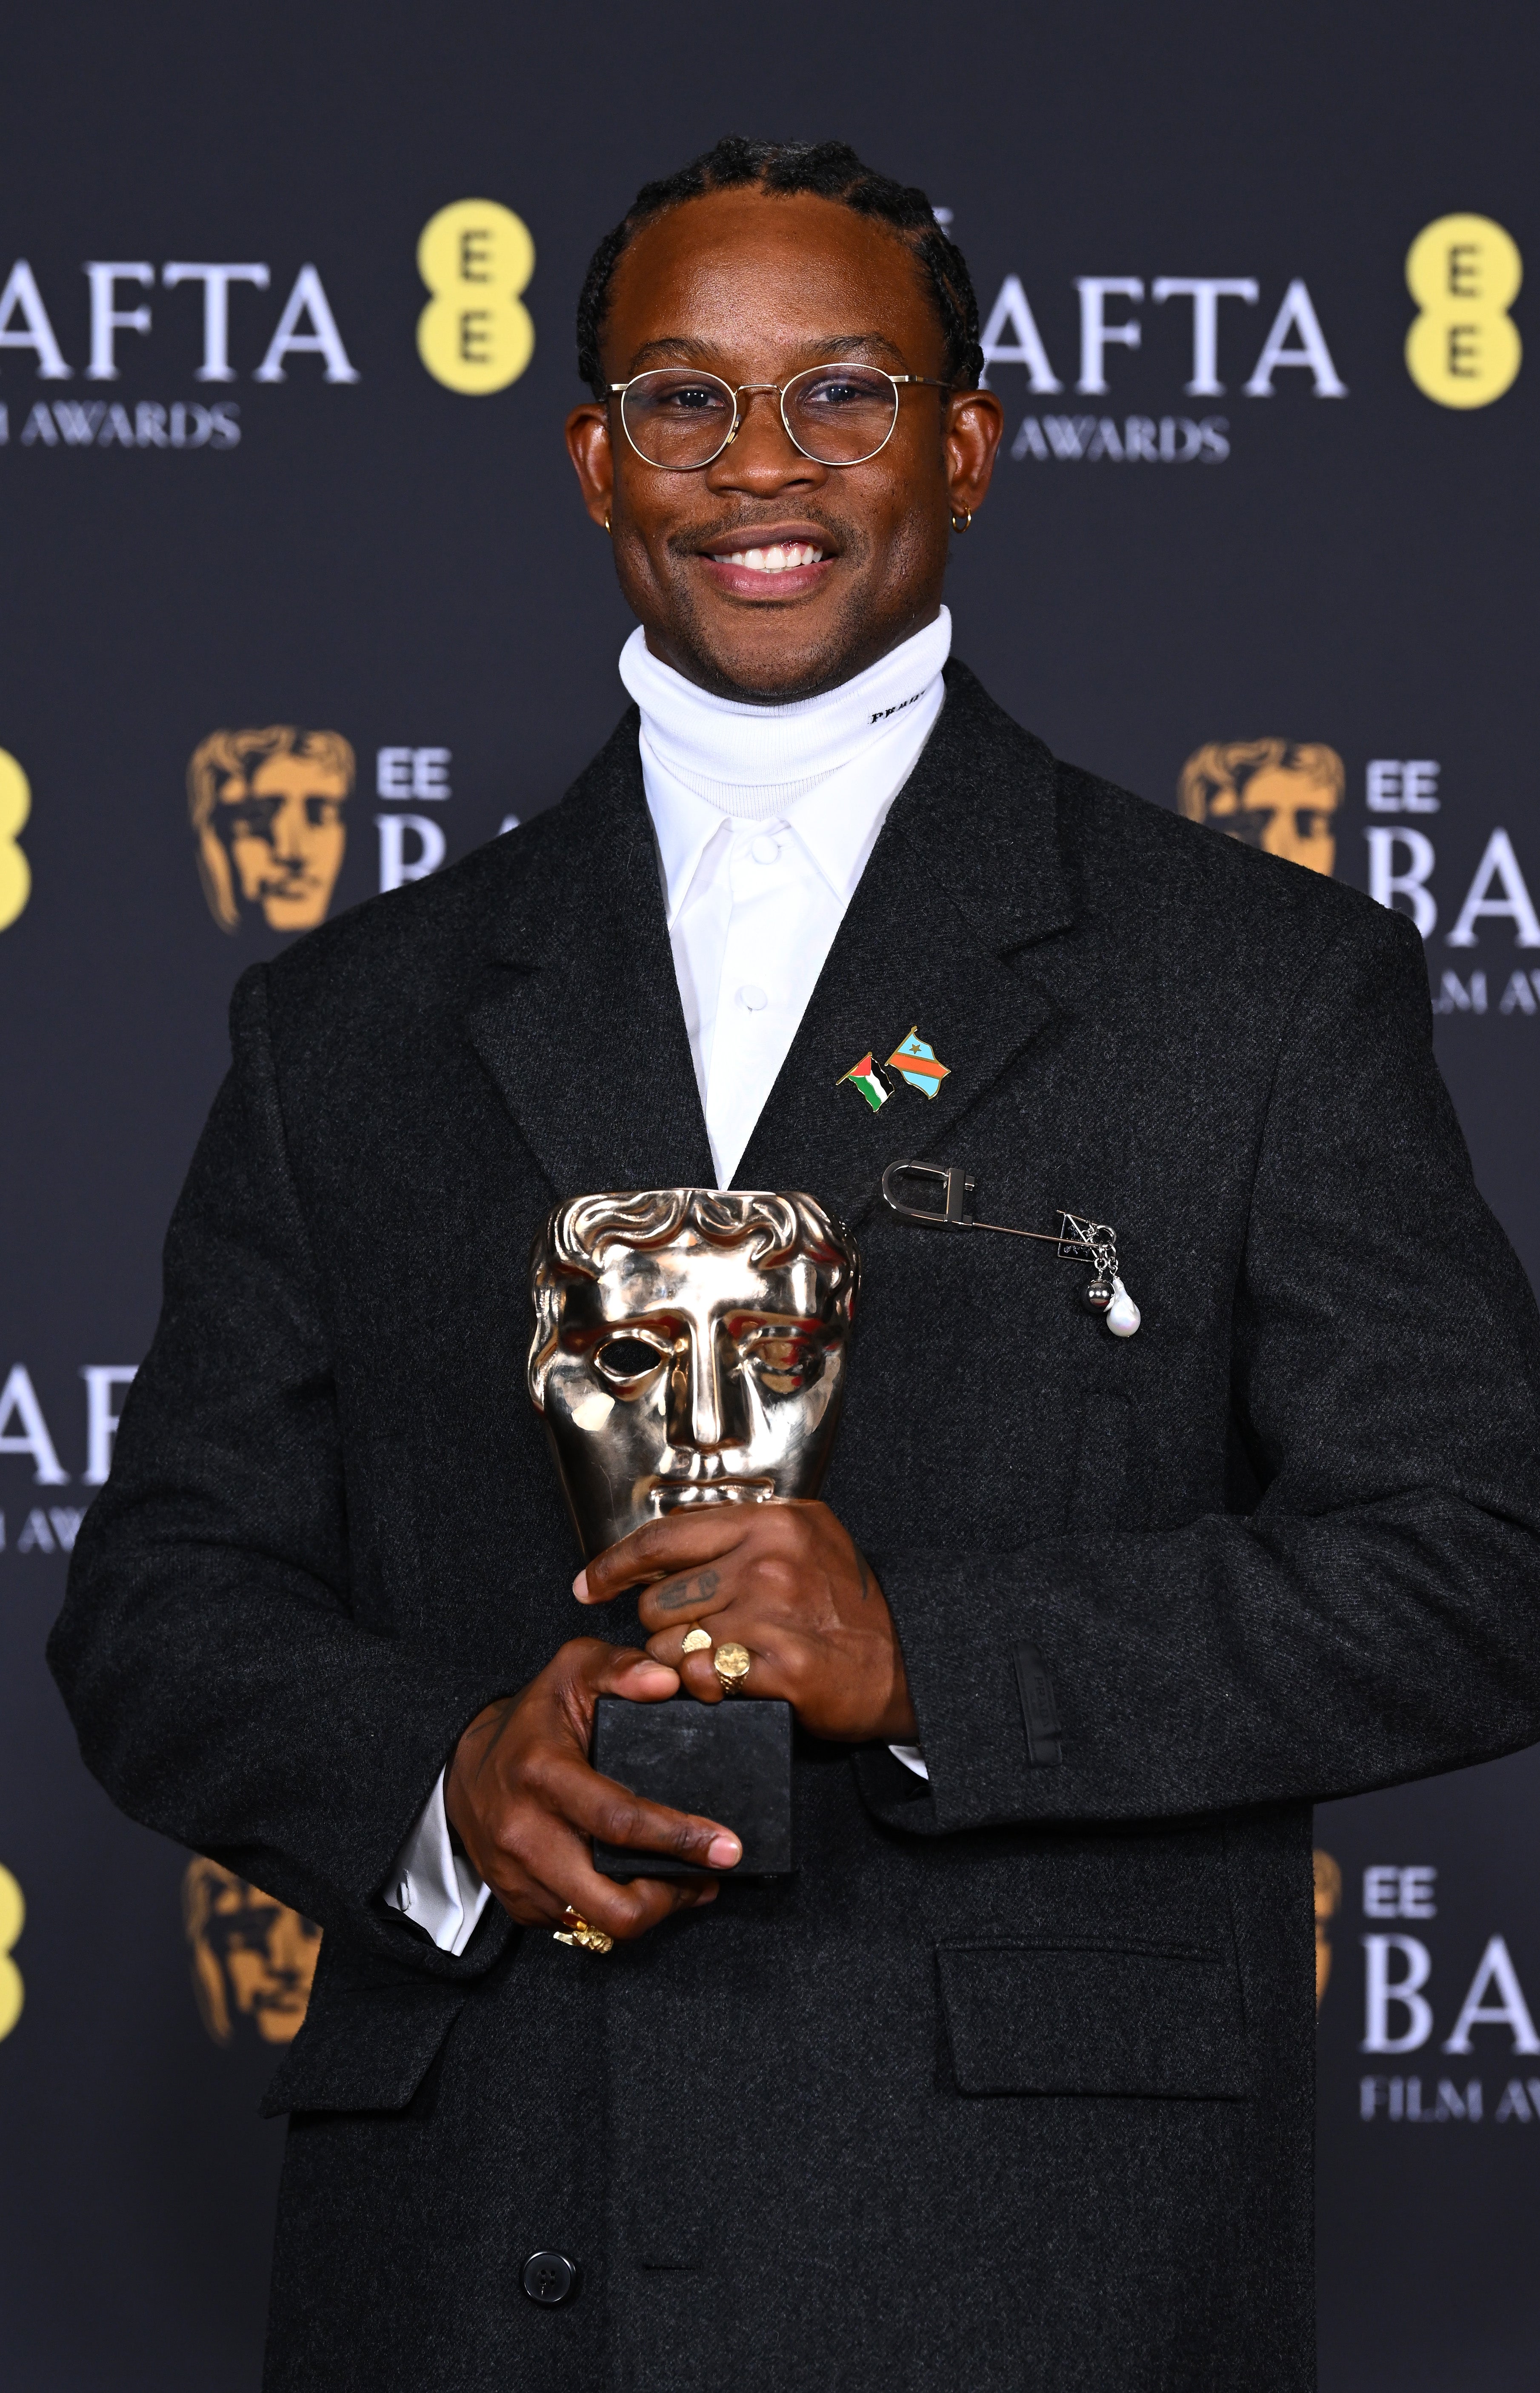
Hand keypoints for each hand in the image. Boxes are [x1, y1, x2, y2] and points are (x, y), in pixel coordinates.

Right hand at [443, 1639, 742, 1941]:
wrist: (465, 1768)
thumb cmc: (532, 1718)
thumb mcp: (572, 1671)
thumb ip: (621, 1668)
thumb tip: (669, 1681)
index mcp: (543, 1774)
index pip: (618, 1822)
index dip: (678, 1839)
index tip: (726, 1847)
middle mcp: (525, 1834)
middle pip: (609, 1902)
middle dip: (671, 1898)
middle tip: (713, 1875)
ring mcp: (519, 1877)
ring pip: (599, 1924)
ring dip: (652, 1909)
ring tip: (689, 1882)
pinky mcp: (519, 1904)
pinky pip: (578, 1925)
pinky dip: (616, 1915)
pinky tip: (643, 1885)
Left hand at [576, 1500, 917, 1743]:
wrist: (910, 1661)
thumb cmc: (850, 1604)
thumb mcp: (806, 1538)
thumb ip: (742, 1531)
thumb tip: (672, 1541)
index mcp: (769, 1523)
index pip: (663, 1538)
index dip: (613, 1564)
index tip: (589, 1584)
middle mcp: (768, 1562)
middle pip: (659, 1600)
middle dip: (663, 1626)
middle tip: (695, 1636)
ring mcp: (774, 1615)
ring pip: (673, 1646)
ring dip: (681, 1662)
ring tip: (718, 1660)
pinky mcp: (782, 1668)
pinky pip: (704, 1680)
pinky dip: (705, 1688)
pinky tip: (729, 1683)